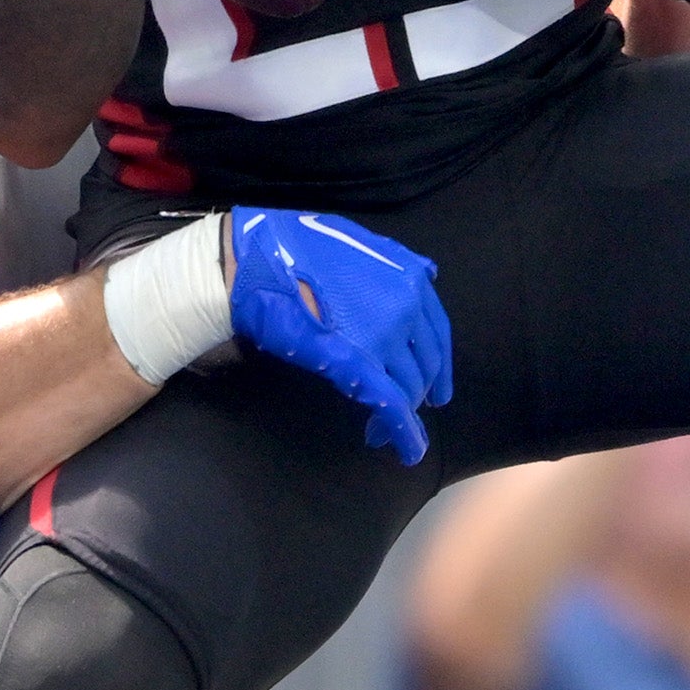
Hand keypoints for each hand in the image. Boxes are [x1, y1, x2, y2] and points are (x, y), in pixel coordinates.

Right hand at [226, 208, 452, 465]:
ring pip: (407, 386)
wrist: (251, 261)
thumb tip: (425, 274)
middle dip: (420, 391)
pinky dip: (404, 431)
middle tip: (410, 409)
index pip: (437, 332)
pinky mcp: (356, 361)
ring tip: (380, 428)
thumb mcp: (353, 238)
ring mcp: (383, 333)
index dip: (438, 364)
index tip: (435, 386)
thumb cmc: (292, 247)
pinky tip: (408, 451)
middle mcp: (406, 304)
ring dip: (401, 412)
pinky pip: (390, 402)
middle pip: (426, 362)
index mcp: (408, 275)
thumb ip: (392, 259)